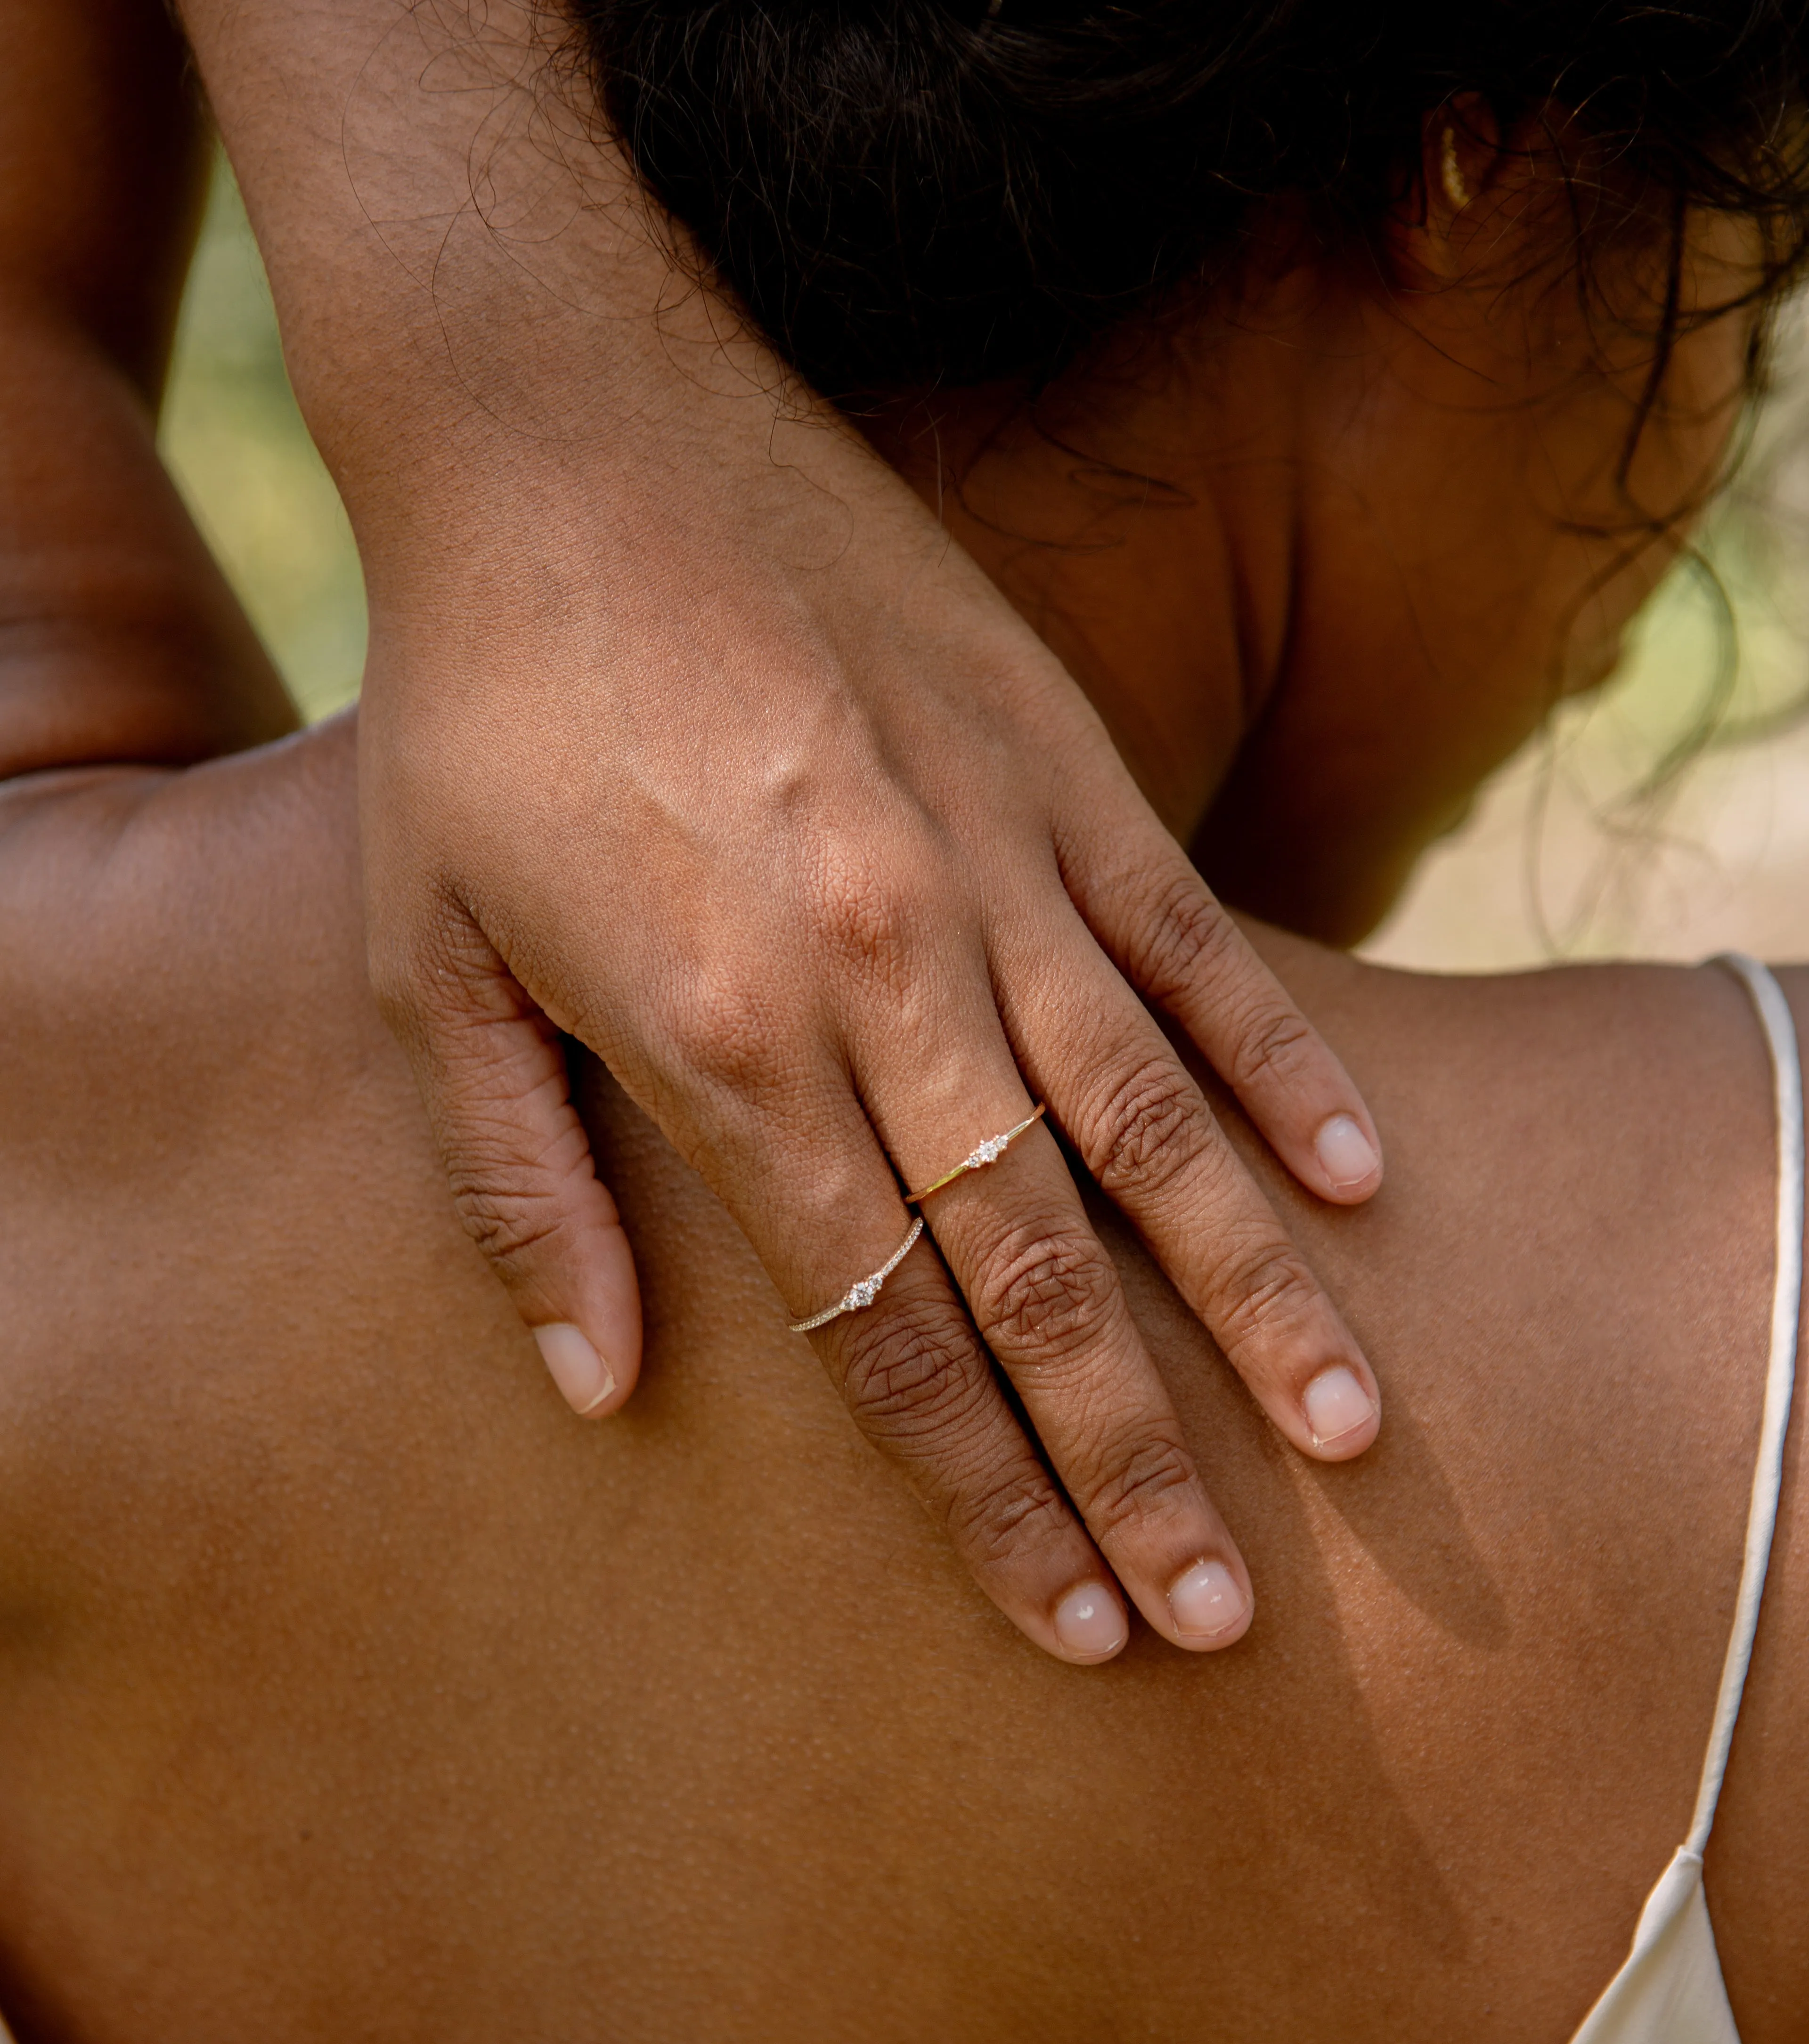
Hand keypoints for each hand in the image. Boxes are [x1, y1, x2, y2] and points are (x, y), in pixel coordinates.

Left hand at [126, 0, 1381, 1665]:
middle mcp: (877, 975)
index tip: (1062, 1615)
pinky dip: (1278, 1067)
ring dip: (1251, 1295)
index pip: (881, 1327)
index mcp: (717, 1044)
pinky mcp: (1059, 763)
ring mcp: (987, 864)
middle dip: (1129, 1458)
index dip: (978, 1489)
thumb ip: (520, 1190)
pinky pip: (1196, 945)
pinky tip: (1359, 1179)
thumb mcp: (427, 967)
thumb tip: (594, 1388)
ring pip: (1150, 1127)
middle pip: (1035, 1269)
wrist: (564, 428)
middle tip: (1216, 1612)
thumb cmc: (475, 713)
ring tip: (1343, 1433)